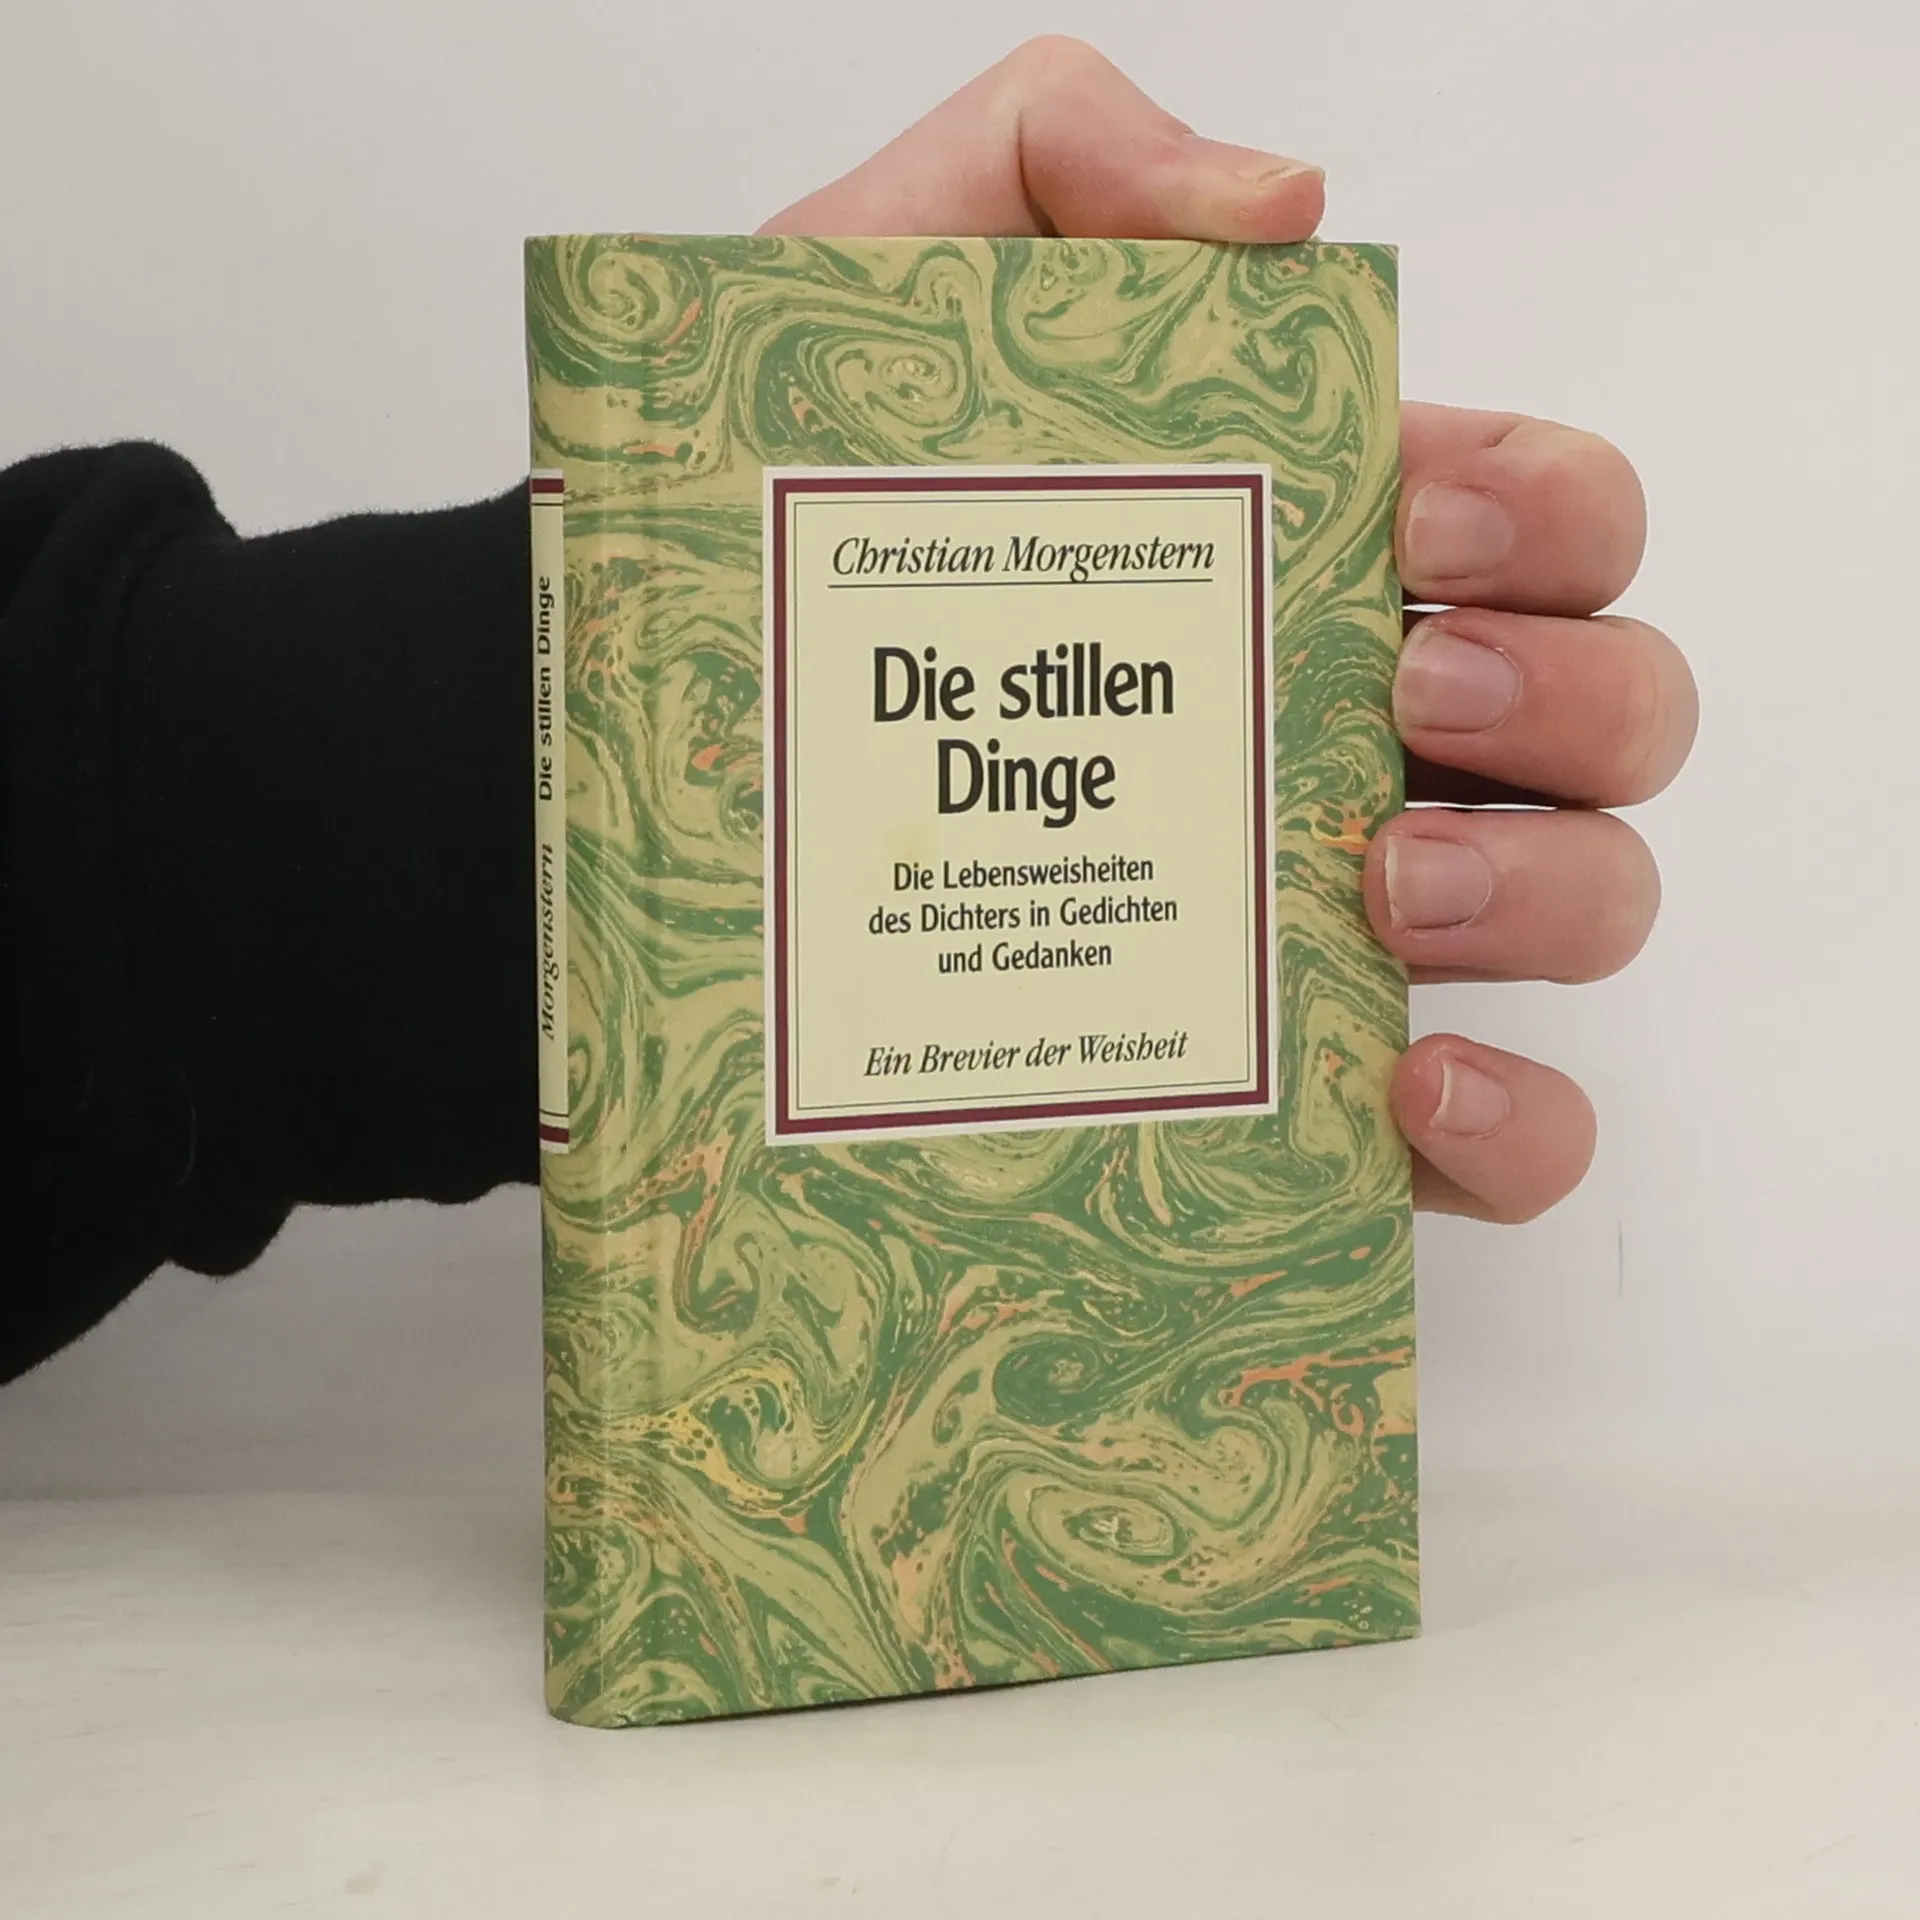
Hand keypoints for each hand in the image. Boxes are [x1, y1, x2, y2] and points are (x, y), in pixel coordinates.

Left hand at [761, 38, 1696, 1224]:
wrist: (659, 742)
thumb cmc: (788, 524)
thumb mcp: (892, 280)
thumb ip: (1065, 157)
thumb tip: (1283, 206)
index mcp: (1320, 552)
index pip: (1549, 517)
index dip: (1554, 514)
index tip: (1419, 529)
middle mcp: (1366, 733)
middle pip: (1611, 711)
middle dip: (1569, 699)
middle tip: (1405, 698)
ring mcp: (1348, 919)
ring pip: (1588, 904)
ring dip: (1552, 894)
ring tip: (1384, 892)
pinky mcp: (1294, 1083)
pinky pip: (1498, 1137)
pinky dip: (1513, 1125)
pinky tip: (1409, 1088)